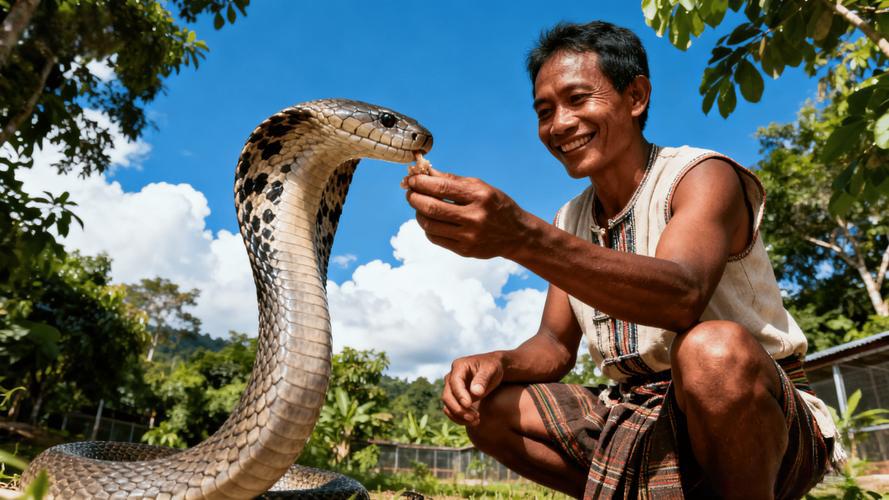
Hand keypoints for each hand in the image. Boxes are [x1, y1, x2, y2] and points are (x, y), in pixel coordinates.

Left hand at [404, 168, 530, 258]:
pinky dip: (427, 227)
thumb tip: (425, 173)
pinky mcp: (464, 250)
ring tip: (419, 205)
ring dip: (418, 212)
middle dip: (414, 197)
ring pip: (429, 225)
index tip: (412, 179)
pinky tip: (430, 220)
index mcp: (479, 196)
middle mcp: (474, 216)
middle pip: (431, 207)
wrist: (517, 234)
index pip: (441, 187)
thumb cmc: (496, 205)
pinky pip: (435, 238)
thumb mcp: (480, 187)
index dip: (421, 182)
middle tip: (410, 192)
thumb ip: (452, 180)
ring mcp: (469, 236)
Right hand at [441, 352, 504, 425]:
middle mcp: (451, 377)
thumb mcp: (491, 369)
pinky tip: (474, 421)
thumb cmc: (492, 367)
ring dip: (459, 416)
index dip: (460, 395)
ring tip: (476, 421)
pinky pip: (452, 411)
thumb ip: (483, 379)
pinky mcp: (455, 399)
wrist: (492, 370)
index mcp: (459, 366)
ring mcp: (452, 389)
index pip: (455, 383)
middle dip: (459, 409)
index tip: (468, 405)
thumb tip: (475, 392)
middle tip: (474, 417)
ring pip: (448, 406)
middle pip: (447, 396)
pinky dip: (460, 418)